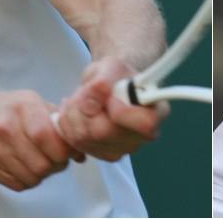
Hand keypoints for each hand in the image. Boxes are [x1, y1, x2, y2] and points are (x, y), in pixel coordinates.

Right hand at [0, 90, 82, 191]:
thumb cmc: (8, 109)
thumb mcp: (32, 103)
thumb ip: (58, 123)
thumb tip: (81, 153)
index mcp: (22, 107)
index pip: (47, 136)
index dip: (62, 151)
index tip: (66, 152)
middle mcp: (4, 128)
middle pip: (42, 163)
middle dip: (56, 166)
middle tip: (55, 159)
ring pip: (31, 178)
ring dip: (42, 174)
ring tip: (40, 161)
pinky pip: (17, 185)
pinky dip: (26, 180)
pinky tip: (24, 166)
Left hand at [54, 56, 169, 160]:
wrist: (108, 86)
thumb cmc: (116, 76)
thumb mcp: (111, 66)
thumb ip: (104, 79)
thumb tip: (94, 95)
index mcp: (155, 112)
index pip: (146, 124)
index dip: (123, 113)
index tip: (111, 99)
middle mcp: (141, 137)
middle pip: (104, 133)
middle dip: (85, 108)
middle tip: (86, 91)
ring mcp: (121, 149)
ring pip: (84, 138)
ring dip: (72, 114)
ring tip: (80, 98)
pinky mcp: (101, 155)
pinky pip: (74, 145)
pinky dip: (68, 126)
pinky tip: (76, 113)